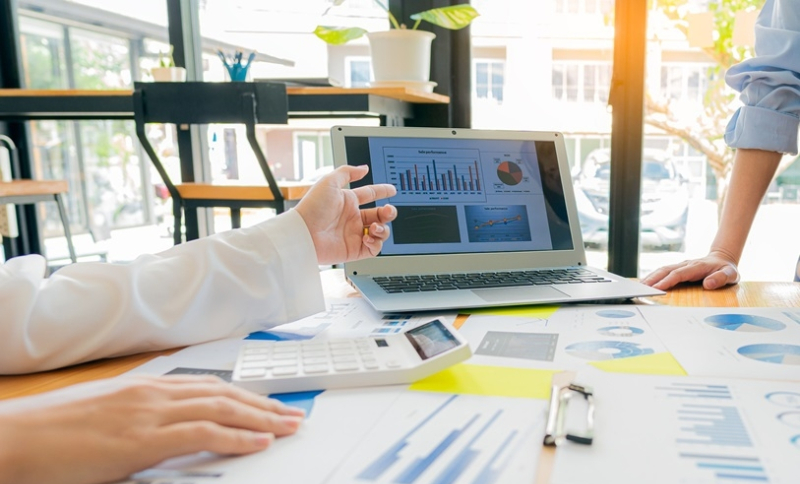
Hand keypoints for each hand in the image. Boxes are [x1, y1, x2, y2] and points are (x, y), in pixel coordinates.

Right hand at [0, 375, 304, 483]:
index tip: (268, 405)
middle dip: (263, 405)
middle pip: (224, 395)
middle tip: (293, 415)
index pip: (210, 388)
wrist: (15, 438)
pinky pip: (201, 433)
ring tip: (288, 426)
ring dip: (261, 418)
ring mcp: (149, 413)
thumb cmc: (54, 431)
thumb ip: (141, 418)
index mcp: (146, 387)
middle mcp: (154, 393)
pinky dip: (235, 436)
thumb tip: (167, 431)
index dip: (244, 396)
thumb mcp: (107, 416)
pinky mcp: (141, 439)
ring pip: (221, 409)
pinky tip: (258, 442)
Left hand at [295, 165, 397, 264]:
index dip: (382, 191)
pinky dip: (376, 243)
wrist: (304, 233)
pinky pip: (373, 249)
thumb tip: (364, 168)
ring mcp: (354, 234)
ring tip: (374, 227)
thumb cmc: (312, 208)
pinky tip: (368, 237)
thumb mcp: (329, 182)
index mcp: (348, 201)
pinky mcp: (354, 250)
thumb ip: (347, 172)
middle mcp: (352, 218)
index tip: (392, 190)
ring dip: (383, 229)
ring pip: (380, 232)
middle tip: (387, 211)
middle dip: (388, 212)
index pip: (369, 194)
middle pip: (379, 215)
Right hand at [641, 250, 739, 290]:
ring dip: (651, 277)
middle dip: (653, 279)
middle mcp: (686, 264)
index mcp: (697, 266)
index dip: (667, 281)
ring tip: (640, 286)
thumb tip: (708, 284)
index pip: (679, 274)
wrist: (722, 259)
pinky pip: (664, 271)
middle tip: (642, 288)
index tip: (657, 288)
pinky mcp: (678, 268)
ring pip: (662, 269)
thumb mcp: (731, 274)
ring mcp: (681, 265)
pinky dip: (654, 276)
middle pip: (666, 270)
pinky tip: (646, 282)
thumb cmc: (726, 269)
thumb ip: (720, 278)